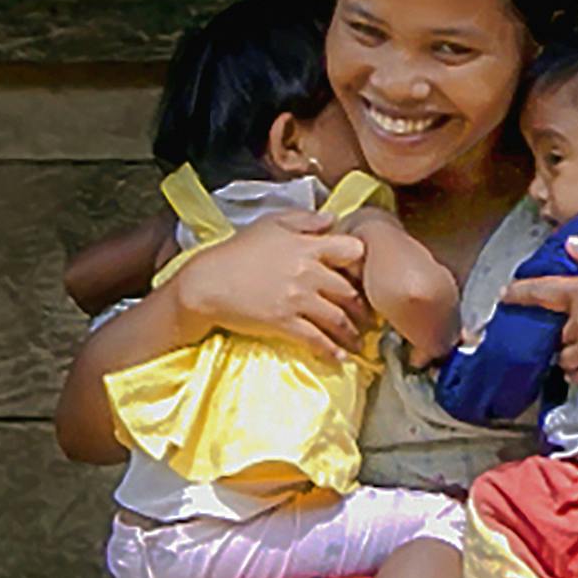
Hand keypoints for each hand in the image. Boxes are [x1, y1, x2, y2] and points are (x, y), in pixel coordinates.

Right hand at [163, 219, 371, 356]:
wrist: (207, 281)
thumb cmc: (237, 250)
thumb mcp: (270, 223)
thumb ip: (304, 220)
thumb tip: (332, 220)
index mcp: (307, 246)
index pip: (353, 251)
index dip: (363, 262)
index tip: (365, 275)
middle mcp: (308, 273)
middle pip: (350, 290)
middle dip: (364, 307)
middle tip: (370, 318)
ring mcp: (297, 299)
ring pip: (338, 318)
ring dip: (352, 333)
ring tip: (359, 342)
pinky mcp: (284, 322)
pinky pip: (316, 339)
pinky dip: (332, 350)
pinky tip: (340, 358)